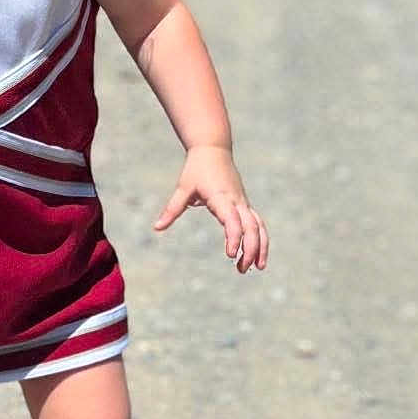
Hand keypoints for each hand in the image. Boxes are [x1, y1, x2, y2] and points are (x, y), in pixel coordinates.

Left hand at [153, 144, 268, 273]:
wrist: (213, 149)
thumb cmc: (196, 169)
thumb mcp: (182, 188)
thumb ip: (172, 209)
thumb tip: (156, 228)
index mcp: (221, 197)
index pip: (232, 221)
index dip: (234, 238)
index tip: (230, 255)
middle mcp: (236, 201)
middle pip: (251, 227)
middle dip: (250, 249)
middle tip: (242, 269)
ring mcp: (243, 202)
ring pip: (259, 226)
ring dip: (260, 246)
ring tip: (256, 268)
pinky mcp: (244, 203)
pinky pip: (257, 222)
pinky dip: (260, 238)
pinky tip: (256, 254)